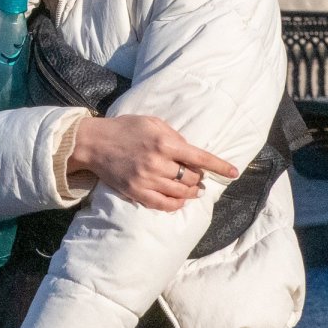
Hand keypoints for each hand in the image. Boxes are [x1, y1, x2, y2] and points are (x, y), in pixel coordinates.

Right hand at [69, 115, 237, 211]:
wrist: (93, 143)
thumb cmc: (124, 128)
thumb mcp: (152, 122)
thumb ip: (174, 136)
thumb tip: (191, 153)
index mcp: (163, 143)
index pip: (200, 158)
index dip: (220, 166)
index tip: (234, 172)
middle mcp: (157, 163)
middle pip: (192, 177)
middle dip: (199, 177)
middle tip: (198, 176)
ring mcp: (146, 180)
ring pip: (181, 192)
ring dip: (191, 191)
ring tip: (193, 188)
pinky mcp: (136, 192)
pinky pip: (164, 204)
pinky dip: (176, 204)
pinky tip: (180, 199)